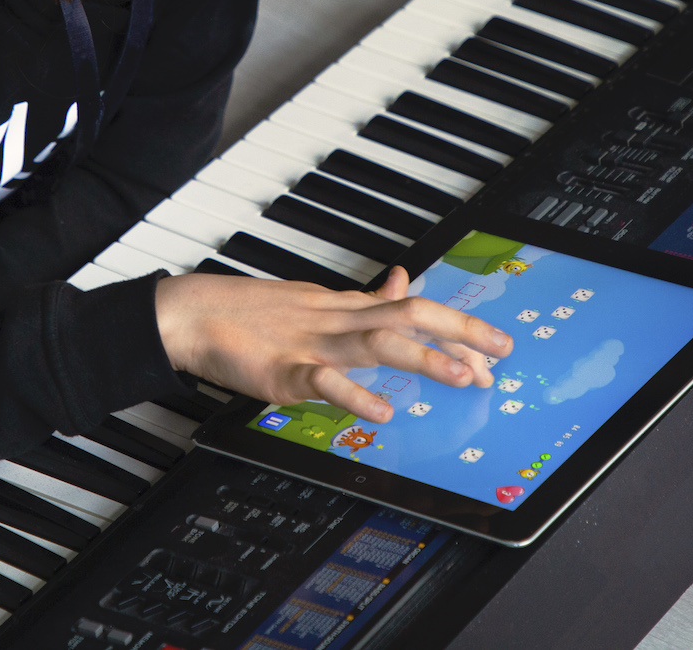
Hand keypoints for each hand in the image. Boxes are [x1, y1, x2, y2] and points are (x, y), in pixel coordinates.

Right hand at [153, 267, 511, 423]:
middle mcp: (335, 320)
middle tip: (502, 352)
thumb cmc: (248, 312)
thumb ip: (360, 299)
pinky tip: (382, 411)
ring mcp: (310, 345)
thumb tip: (400, 281)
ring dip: (424, 358)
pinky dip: (354, 395)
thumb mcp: (314, 300)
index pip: (412, 310)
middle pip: (408, 316)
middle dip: (460, 332)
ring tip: (463, 376)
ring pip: (376, 343)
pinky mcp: (282, 372)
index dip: (456, 330)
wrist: (189, 314)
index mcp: (343, 306)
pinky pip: (323, 382)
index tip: (493, 351)